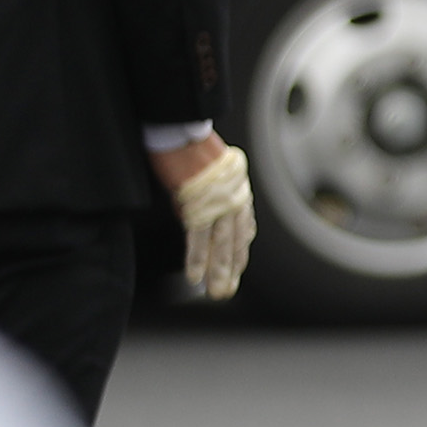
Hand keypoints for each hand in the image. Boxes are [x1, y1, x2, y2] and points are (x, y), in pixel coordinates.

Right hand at [153, 136, 253, 299]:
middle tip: (224, 293)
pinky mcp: (198, 204)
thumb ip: (211, 197)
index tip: (235, 271)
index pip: (241, 230)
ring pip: (219, 244)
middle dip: (229, 270)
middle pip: (233, 242)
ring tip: (214, 292)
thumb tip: (199, 217)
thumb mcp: (211, 175)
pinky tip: (195, 276)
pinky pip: (198, 237)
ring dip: (216, 270)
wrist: (185, 132)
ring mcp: (218, 204)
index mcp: (238, 194)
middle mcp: (234, 201)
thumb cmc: (192, 149)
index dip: (238, 253)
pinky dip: (196, 257)